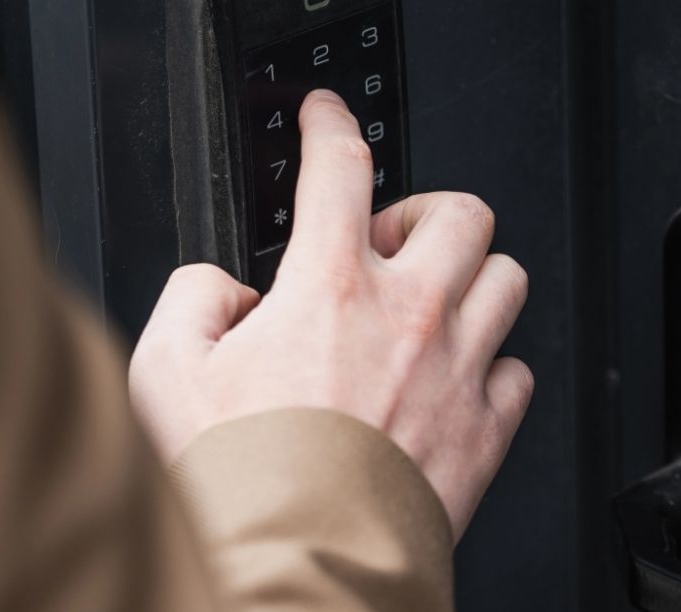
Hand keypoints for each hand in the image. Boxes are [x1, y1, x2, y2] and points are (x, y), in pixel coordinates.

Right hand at [129, 89, 531, 539]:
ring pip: (506, 279)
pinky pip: (518, 371)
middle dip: (422, 211)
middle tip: (385, 240)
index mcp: (327, 288)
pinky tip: (451, 380)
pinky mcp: (484, 434)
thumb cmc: (235, 484)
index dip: (329, 121)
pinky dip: (490, 365)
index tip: (325, 115)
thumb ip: (191, 298)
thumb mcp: (162, 371)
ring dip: (468, 277)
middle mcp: (406, 317)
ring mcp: (456, 373)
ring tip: (427, 301)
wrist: (294, 572)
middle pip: (460, 213)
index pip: (340, 164)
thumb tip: (224, 289)